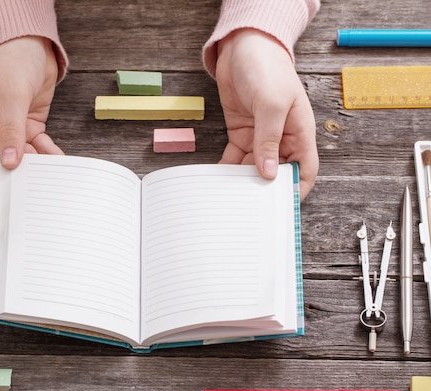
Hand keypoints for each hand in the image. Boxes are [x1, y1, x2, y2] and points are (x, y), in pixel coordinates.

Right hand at [0, 36, 63, 178]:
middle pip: (6, 160)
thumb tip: (9, 162)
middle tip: (41, 181)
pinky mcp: (29, 125)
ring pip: (24, 155)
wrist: (30, 43)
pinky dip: (47, 152)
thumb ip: (11, 131)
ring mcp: (11, 128)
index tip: (16, 187)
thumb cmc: (12, 62)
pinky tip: (57, 158)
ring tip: (53, 172)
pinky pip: (38, 146)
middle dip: (24, 170)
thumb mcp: (12, 97)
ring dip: (38, 163)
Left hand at [214, 29, 317, 200]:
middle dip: (265, 189)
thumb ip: (269, 140)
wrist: (243, 48)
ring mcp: (260, 137)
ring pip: (254, 168)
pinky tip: (219, 179)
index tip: (281, 207)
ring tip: (231, 196)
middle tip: (249, 205)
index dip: (296, 189)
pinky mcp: (242, 133)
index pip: (304, 169)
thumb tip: (270, 172)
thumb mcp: (271, 104)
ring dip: (243, 181)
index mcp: (299, 132)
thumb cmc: (267, 69)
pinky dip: (228, 169)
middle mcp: (282, 138)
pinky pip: (236, 158)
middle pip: (277, 172)